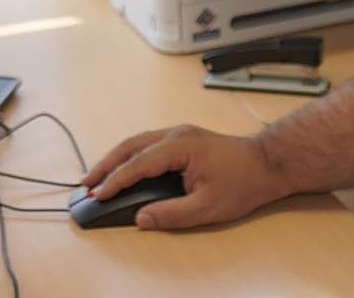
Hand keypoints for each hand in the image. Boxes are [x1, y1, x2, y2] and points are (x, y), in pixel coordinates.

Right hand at [80, 125, 290, 229]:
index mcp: (179, 146)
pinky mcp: (184, 140)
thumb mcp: (207, 207)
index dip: (114, 181)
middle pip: (130, 146)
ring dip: (116, 159)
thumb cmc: (243, 182)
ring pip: (138, 143)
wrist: (269, 163)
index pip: (137, 164)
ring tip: (96, 178)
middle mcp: (176, 134)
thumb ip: (171, 214)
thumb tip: (141, 218)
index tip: (96, 195)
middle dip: (105, 165)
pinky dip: (131, 157)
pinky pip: (148, 145)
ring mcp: (180, 134)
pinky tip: (123, 170)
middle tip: (84, 184)